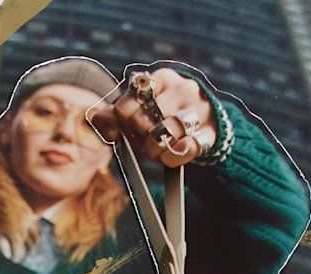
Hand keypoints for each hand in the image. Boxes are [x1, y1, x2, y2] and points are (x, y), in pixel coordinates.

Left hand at [89, 68, 217, 167]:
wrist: (207, 120)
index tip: (129, 130)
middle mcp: (182, 89)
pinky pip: (189, 147)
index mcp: (160, 79)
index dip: (123, 123)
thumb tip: (99, 122)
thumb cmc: (165, 115)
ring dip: (155, 149)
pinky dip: (174, 157)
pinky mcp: (211, 132)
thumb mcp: (141, 108)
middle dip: (140, 138)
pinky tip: (169, 158)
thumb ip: (114, 114)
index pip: (128, 102)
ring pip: (168, 132)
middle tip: (144, 144)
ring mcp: (199, 110)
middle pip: (146, 119)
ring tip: (156, 152)